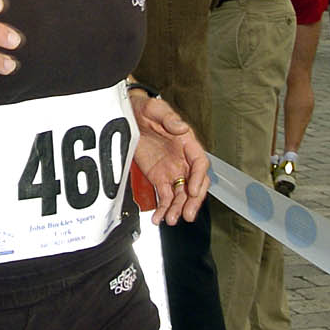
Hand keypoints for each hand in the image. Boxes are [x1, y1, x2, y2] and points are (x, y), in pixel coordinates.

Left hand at [130, 93, 209, 224]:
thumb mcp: (155, 109)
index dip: (198, 178)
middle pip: (194, 183)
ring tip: (170, 220)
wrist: (129, 116)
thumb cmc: (146, 110)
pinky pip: (164, 197)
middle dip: (192, 201)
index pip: (199, 163)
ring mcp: (172, 171)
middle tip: (186, 214)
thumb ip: (169, 119)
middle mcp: (183, 160)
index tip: (192, 190)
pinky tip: (158, 219)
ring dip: (177, 208)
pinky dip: (163, 209)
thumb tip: (182, 127)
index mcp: (187, 143)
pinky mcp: (159, 178)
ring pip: (180, 194)